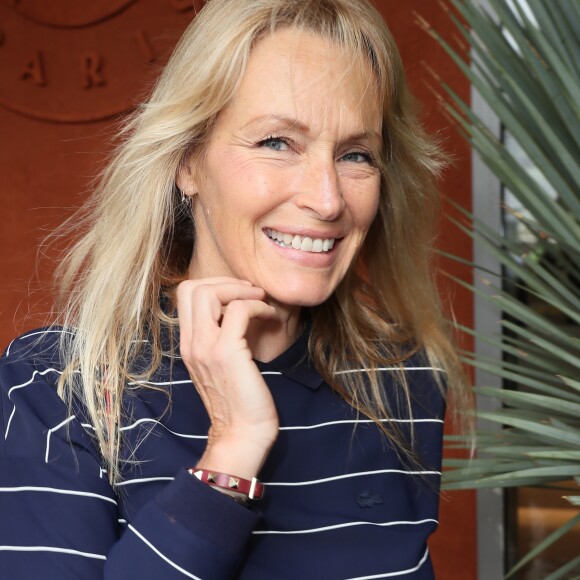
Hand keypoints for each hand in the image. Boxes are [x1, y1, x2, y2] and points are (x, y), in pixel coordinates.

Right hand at [176, 277, 278, 478]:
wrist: (241, 436)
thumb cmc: (240, 402)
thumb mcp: (222, 365)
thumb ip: (221, 339)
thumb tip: (239, 311)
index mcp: (188, 345)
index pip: (185, 296)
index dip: (214, 286)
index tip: (240, 296)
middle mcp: (191, 344)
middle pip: (191, 287)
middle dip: (226, 281)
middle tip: (250, 293)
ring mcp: (205, 347)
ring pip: (209, 292)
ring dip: (241, 290)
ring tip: (261, 302)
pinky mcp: (226, 353)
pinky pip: (240, 310)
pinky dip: (259, 306)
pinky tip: (271, 317)